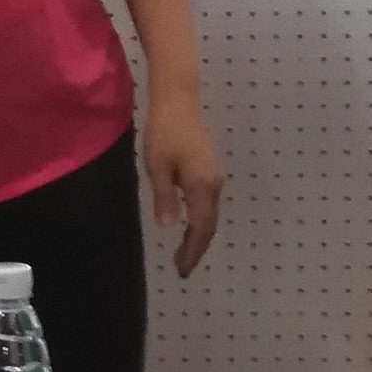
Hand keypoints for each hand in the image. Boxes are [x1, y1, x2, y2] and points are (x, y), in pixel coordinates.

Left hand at [145, 92, 224, 278]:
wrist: (178, 101)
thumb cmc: (164, 132)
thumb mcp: (157, 167)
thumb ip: (164, 198)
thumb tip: (168, 228)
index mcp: (201, 186)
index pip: (200, 228)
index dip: (192, 251)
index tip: (182, 270)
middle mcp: (213, 185)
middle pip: (209, 225)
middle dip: (196, 249)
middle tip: (182, 268)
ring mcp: (214, 177)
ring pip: (210, 215)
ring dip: (198, 236)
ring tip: (182, 253)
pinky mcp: (210, 170)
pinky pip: (208, 204)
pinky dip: (199, 221)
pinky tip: (188, 225)